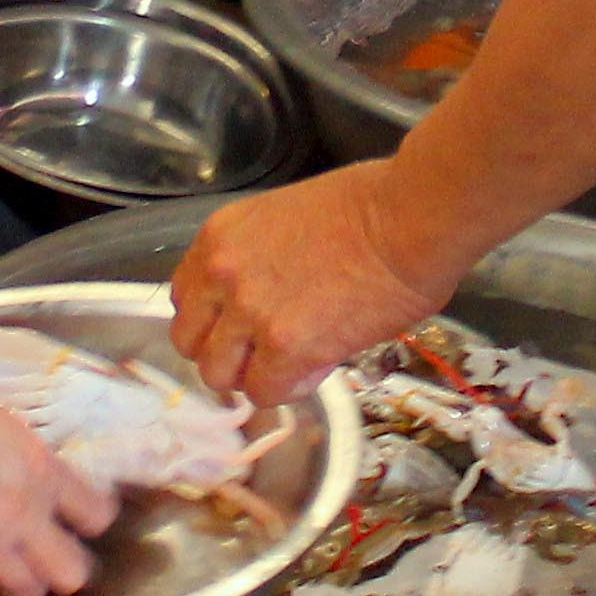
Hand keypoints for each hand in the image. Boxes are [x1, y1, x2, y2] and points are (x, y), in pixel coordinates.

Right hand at [0, 371, 114, 595]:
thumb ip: (26, 452)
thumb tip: (35, 464)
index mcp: (41, 470)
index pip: (97, 515)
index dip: (93, 517)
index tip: (83, 514)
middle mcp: (23, 515)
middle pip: (72, 573)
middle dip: (65, 565)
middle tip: (52, 551)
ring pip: (27, 592)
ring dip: (23, 579)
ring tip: (13, 563)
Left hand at [171, 162, 456, 406]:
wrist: (411, 217)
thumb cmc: (372, 204)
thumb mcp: (289, 216)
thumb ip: (261, 259)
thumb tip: (271, 298)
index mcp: (221, 237)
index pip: (184, 298)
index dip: (212, 319)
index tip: (237, 327)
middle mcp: (223, 275)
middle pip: (190, 342)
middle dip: (225, 352)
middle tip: (261, 353)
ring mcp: (251, 314)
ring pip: (219, 375)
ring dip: (252, 375)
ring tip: (288, 365)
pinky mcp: (287, 348)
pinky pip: (264, 392)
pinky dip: (288, 388)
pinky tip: (315, 369)